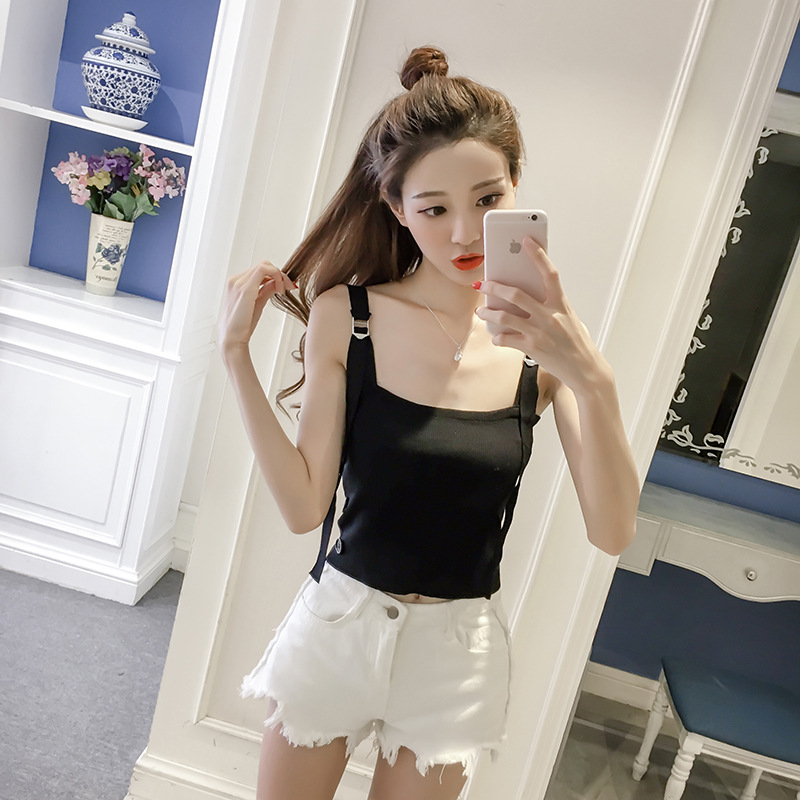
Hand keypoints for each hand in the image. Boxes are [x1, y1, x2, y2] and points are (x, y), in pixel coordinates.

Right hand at [218, 261, 295, 353]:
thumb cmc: (242, 325)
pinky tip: (280, 289)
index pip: (259, 270)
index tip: (285, 286)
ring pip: (264, 265)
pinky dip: (276, 276)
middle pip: (263, 265)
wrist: (232, 339)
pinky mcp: (245, 289)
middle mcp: (235, 280)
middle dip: (279, 274)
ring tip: (284, 289)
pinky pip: (264, 270)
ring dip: (279, 275)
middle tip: (288, 287)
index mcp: (235, 283)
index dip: (275, 275)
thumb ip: (266, 290)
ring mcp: (238, 283)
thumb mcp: (257, 303)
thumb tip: (276, 283)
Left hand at [475, 238, 608, 392]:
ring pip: (504, 316)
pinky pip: (506, 338)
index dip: (538, 255)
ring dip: (488, 312)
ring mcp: (540, 332)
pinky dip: (497, 337)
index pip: (549, 273)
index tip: (526, 240)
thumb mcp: (568, 318)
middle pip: (516, 294)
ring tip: (482, 311)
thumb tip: (524, 297)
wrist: (585, 370)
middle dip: (494, 287)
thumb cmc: (576, 342)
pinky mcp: (532, 348)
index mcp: (561, 304)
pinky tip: (496, 336)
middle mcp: (550, 316)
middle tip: (482, 284)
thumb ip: (550, 306)